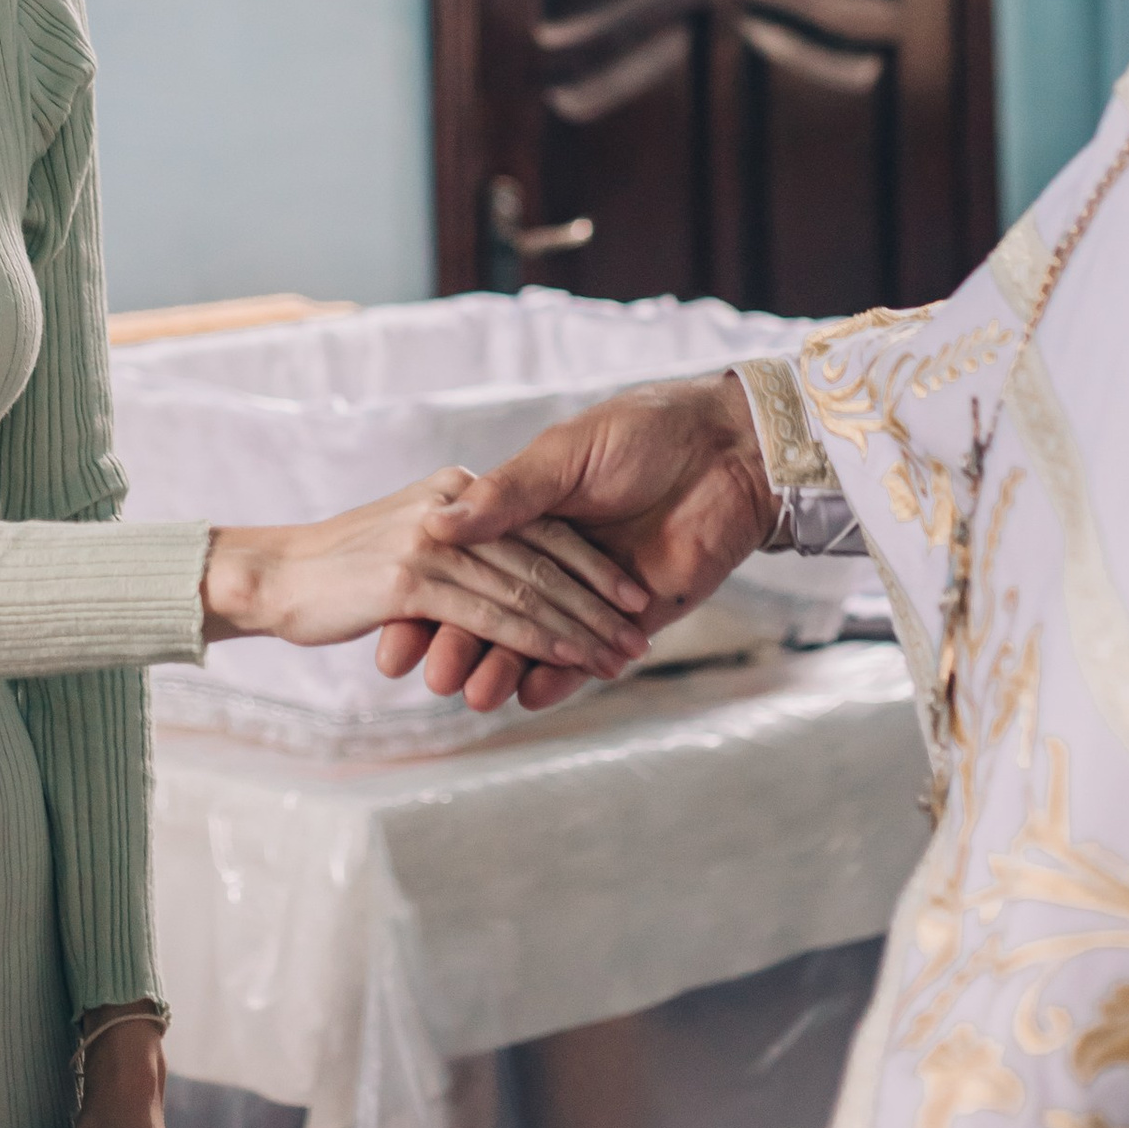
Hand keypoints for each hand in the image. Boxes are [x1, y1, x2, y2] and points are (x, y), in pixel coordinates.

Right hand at [201, 472, 650, 679]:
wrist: (267, 569)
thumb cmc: (334, 558)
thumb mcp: (412, 537)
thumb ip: (465, 538)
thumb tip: (513, 565)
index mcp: (458, 491)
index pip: (539, 532)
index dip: (588, 570)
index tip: (628, 605)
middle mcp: (455, 509)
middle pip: (544, 561)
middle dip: (596, 606)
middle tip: (636, 645)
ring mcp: (435, 542)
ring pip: (527, 591)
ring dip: (578, 631)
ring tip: (618, 664)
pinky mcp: (415, 578)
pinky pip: (492, 615)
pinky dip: (535, 645)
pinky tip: (565, 672)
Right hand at [376, 373, 776, 714]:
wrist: (731, 448)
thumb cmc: (647, 431)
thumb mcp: (568, 454)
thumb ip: (510, 493)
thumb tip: (440, 522)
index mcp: (528, 509)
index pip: (471, 563)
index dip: (434, 599)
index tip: (397, 637)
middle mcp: (553, 553)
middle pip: (497, 606)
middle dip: (464, 644)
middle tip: (433, 678)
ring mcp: (593, 589)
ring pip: (538, 638)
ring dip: (506, 667)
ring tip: (474, 696)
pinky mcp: (636, 616)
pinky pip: (588, 654)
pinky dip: (560, 677)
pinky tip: (528, 695)